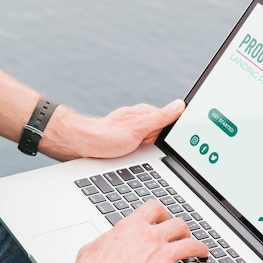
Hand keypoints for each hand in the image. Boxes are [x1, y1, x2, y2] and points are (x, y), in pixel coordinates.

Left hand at [41, 99, 185, 160]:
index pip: (172, 121)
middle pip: (164, 135)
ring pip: (154, 144)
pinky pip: (143, 149)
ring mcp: (136, 131)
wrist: (82, 146)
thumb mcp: (138, 128)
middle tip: (144, 146)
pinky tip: (133, 157)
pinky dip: (141, 154)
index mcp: (148, 114)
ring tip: (134, 150)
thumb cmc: (107, 136)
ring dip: (150, 151)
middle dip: (160, 144)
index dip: (175, 133)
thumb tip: (180, 105)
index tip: (169, 139)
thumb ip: (160, 118)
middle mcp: (143, 121)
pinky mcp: (130, 142)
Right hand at [71, 200, 214, 262]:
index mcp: (131, 227)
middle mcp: (150, 237)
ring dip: (199, 248)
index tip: (164, 219)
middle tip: (184, 236)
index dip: (163, 214)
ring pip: (191, 245)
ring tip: (203, 252)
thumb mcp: (93, 247)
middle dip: (183, 231)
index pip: (154, 209)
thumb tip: (102, 245)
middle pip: (178, 225)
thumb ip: (105, 243)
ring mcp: (161, 256)